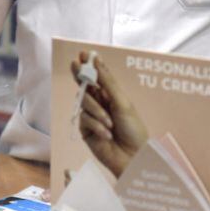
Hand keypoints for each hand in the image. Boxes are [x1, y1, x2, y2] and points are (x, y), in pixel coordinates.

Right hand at [71, 51, 147, 177]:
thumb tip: (97, 61)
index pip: (97, 77)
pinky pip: (84, 120)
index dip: (89, 65)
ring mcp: (92, 116)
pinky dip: (96, 126)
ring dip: (97, 112)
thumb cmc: (133, 129)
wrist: (133, 156)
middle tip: (76, 65)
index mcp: (111, 96)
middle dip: (81, 76)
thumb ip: (107, 82)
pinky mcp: (86, 130)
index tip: (83, 54)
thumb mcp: (122, 102)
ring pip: (84, 103)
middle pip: (85, 86)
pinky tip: (106, 134)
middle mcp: (100, 104)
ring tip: (110, 124)